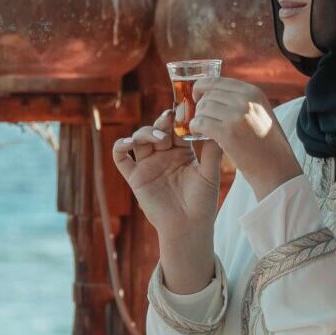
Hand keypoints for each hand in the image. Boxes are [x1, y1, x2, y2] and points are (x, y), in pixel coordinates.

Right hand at [112, 107, 221, 240]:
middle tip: (170, 117)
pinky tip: (128, 142)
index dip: (179, 118)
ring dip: (146, 132)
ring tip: (158, 137)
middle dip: (162, 121)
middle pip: (157, 129)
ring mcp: (148, 165)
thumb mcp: (210, 174)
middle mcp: (163, 155)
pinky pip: (121, 158)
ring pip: (140, 139)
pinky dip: (120, 147)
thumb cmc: (203, 202)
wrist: (189, 227)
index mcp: (182, 152)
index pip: (177, 128)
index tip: (184, 108)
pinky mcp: (135, 177)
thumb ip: (212, 151)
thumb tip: (215, 126)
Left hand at [189, 76, 301, 196]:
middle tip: (200, 118)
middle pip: (209, 94)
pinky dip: (195, 127)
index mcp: (253, 92)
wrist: (277, 168)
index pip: (218, 81)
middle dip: (200, 106)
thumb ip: (242, 101)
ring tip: (201, 128)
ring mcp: (236, 115)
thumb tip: (214, 93)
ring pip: (203, 108)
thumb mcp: (261, 112)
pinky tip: (197, 133)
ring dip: (198, 118)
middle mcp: (245, 99)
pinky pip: (200, 123)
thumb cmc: (268, 144)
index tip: (198, 98)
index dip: (203, 88)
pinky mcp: (227, 133)